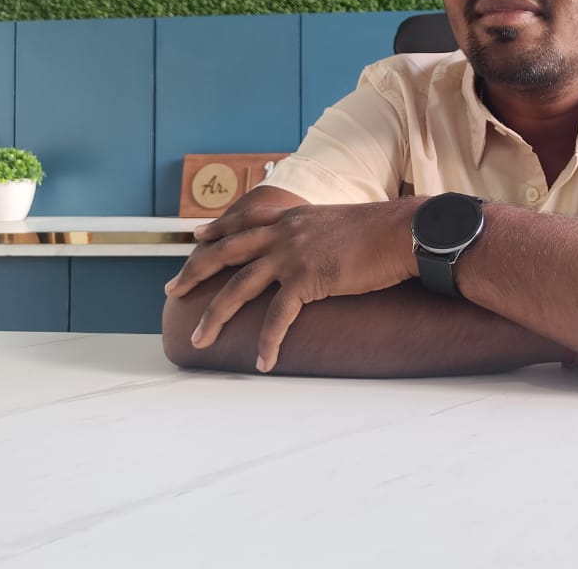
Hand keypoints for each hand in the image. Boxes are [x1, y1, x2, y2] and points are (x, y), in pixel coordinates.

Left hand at [164, 196, 421, 371]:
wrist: (404, 231)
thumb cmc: (385, 230)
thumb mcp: (343, 222)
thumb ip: (321, 232)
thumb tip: (323, 247)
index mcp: (293, 216)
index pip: (245, 219)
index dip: (217, 229)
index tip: (196, 237)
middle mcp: (285, 231)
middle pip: (226, 252)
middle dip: (194, 272)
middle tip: (173, 289)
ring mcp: (293, 254)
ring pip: (238, 287)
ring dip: (215, 316)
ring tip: (200, 340)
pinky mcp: (308, 279)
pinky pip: (278, 316)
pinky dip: (268, 342)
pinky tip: (262, 362)